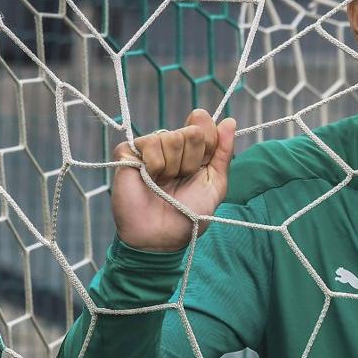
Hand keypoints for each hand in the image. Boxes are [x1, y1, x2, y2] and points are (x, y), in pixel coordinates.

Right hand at [110, 109, 235, 251]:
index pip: (203, 124)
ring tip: (163, 183)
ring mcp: (148, 147)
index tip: (202, 166)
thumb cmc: (188, 214)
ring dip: (172, 167)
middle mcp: (170, 144)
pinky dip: (154, 166)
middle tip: (180, 179)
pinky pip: (149, 143)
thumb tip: (230, 120)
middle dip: (192, 161)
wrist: (161, 237)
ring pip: (170, 137)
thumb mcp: (215, 184)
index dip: (208, 144)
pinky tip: (148, 178)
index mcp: (192, 149)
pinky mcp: (127, 152)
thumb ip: (223, 153)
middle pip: (191, 132)